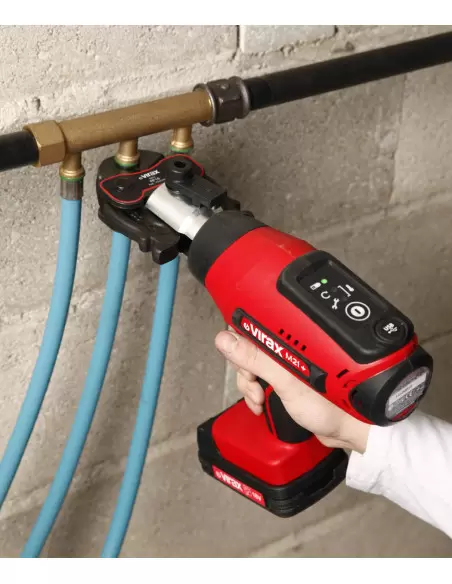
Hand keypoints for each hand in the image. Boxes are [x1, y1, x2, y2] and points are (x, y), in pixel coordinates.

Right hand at [215, 330, 369, 453]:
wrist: (347, 428)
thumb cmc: (328, 403)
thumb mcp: (286, 381)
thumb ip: (256, 359)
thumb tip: (225, 340)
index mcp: (288, 338)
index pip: (254, 323)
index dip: (239, 337)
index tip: (236, 355)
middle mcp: (286, 346)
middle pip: (248, 347)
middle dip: (243, 368)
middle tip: (253, 385)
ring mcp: (285, 363)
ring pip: (251, 366)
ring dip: (247, 384)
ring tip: (258, 399)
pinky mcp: (284, 378)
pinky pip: (259, 379)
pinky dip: (254, 391)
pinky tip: (260, 403)